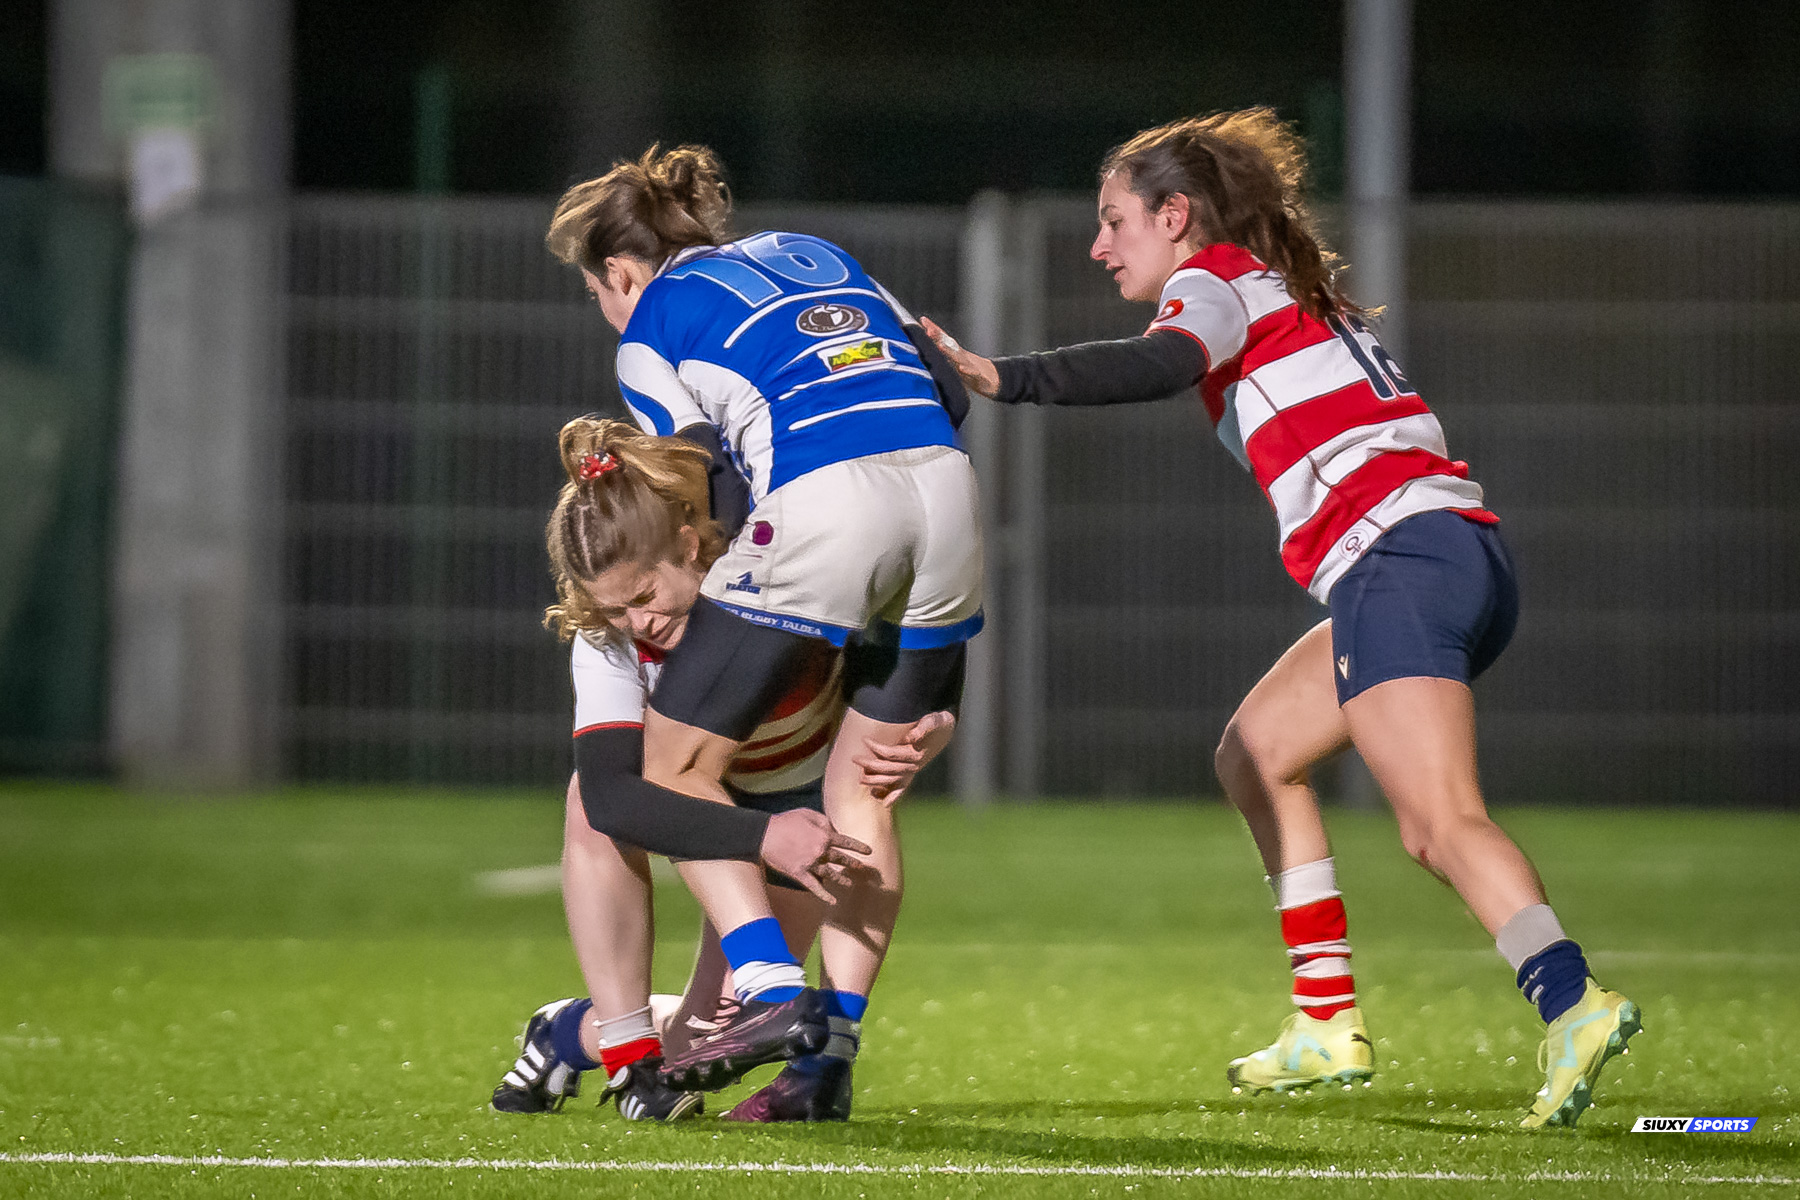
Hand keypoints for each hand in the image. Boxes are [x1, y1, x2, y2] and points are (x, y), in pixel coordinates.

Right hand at [757, 808, 871, 902]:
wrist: (765, 834)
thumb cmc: (786, 821)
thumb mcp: (808, 814)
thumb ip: (824, 821)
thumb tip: (834, 830)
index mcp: (824, 835)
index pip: (846, 842)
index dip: (859, 847)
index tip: (869, 851)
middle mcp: (820, 851)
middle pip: (841, 859)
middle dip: (853, 864)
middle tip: (862, 868)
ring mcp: (811, 864)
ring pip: (831, 874)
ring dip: (842, 879)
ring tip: (850, 884)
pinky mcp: (799, 874)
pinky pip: (814, 887)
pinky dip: (824, 895)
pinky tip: (833, 901)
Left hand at [854, 710, 956, 806]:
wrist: (945, 729)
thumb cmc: (937, 723)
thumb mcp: (933, 721)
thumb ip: (924, 727)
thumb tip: (911, 737)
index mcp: (915, 754)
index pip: (891, 753)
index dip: (877, 747)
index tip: (864, 739)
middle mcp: (914, 766)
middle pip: (888, 769)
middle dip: (870, 765)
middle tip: (854, 758)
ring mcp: (912, 771)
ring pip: (892, 780)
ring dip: (876, 782)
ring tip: (860, 780)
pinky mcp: (912, 772)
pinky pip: (902, 788)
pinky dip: (893, 796)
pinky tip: (883, 803)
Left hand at [920, 317, 999, 398]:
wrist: (988, 379)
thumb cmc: (967, 370)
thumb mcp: (952, 361)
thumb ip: (941, 353)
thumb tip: (927, 343)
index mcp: (953, 353)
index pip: (942, 339)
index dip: (933, 330)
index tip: (923, 320)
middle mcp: (960, 356)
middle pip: (947, 345)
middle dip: (938, 337)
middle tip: (929, 331)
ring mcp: (969, 365)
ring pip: (957, 357)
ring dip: (948, 352)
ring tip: (940, 346)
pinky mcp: (977, 376)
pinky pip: (972, 373)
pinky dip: (967, 370)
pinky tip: (961, 368)